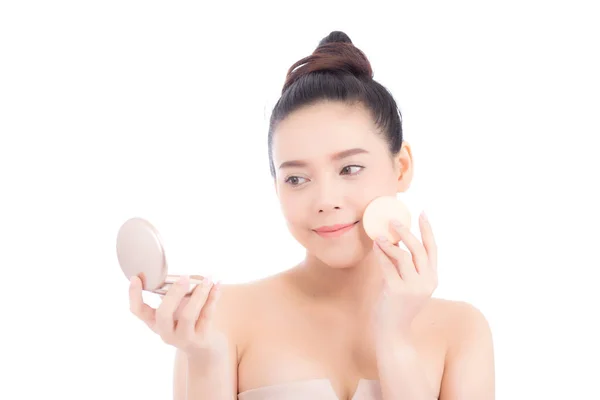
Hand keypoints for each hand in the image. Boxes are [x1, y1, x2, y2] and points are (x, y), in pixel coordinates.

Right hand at [128, 275, 228, 360]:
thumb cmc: (187, 323)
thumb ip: (173, 296)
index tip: (135, 277)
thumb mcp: (174, 313)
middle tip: (184, 277)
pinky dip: (213, 298)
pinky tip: (217, 285)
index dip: (134, 295)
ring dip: (199, 294)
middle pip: (163, 315)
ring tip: (207, 279)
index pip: (138, 311)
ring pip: (188, 315)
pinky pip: (207, 315)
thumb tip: (181, 276)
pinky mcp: (201, 339)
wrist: (204, 349)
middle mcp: (166, 332)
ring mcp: (183, 338)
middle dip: (173, 294)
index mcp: (155, 323)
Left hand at [372, 211, 437, 341]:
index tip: (422, 212)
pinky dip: (381, 254)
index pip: (433, 249)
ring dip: (390, 242)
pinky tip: (375, 246)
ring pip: (404, 256)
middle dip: (407, 232)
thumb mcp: (406, 283)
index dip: (428, 230)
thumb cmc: (396, 306)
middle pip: (420, 249)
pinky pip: (388, 266)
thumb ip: (404, 264)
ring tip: (379, 235)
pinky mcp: (397, 291)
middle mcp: (427, 282)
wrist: (392, 332)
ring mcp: (413, 287)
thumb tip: (395, 239)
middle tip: (393, 221)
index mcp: (432, 278)